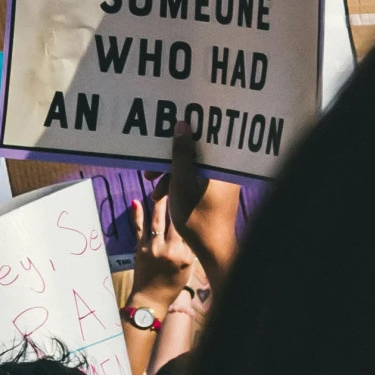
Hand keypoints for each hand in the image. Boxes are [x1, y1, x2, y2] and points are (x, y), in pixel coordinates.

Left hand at [128, 179, 196, 311]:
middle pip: (174, 220)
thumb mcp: (188, 268)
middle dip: (177, 202)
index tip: (193, 197)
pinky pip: (139, 228)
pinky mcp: (140, 247)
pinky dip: (137, 214)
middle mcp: (168, 249)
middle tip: (179, 184)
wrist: (150, 299)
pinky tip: (137, 201)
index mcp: (183, 254)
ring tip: (162, 188)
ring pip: (157, 220)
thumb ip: (189, 249)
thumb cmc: (172, 285)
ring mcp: (152, 247)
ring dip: (160, 202)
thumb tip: (192, 228)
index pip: (188, 228)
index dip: (190, 212)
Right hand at [169, 124, 242, 293]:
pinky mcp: (217, 190)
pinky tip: (165, 195)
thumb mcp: (182, 184)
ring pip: (193, 166)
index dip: (179, 138)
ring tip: (155, 190)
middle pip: (195, 152)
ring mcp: (221, 180)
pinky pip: (196, 177)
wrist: (214, 250)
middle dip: (170, 161)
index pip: (201, 137)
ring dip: (172, 174)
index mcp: (220, 165)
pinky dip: (180, 182)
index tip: (160, 144)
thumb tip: (182, 125)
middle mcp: (224, 169)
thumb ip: (181, 154)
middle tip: (150, 172)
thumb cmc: (198, 219)